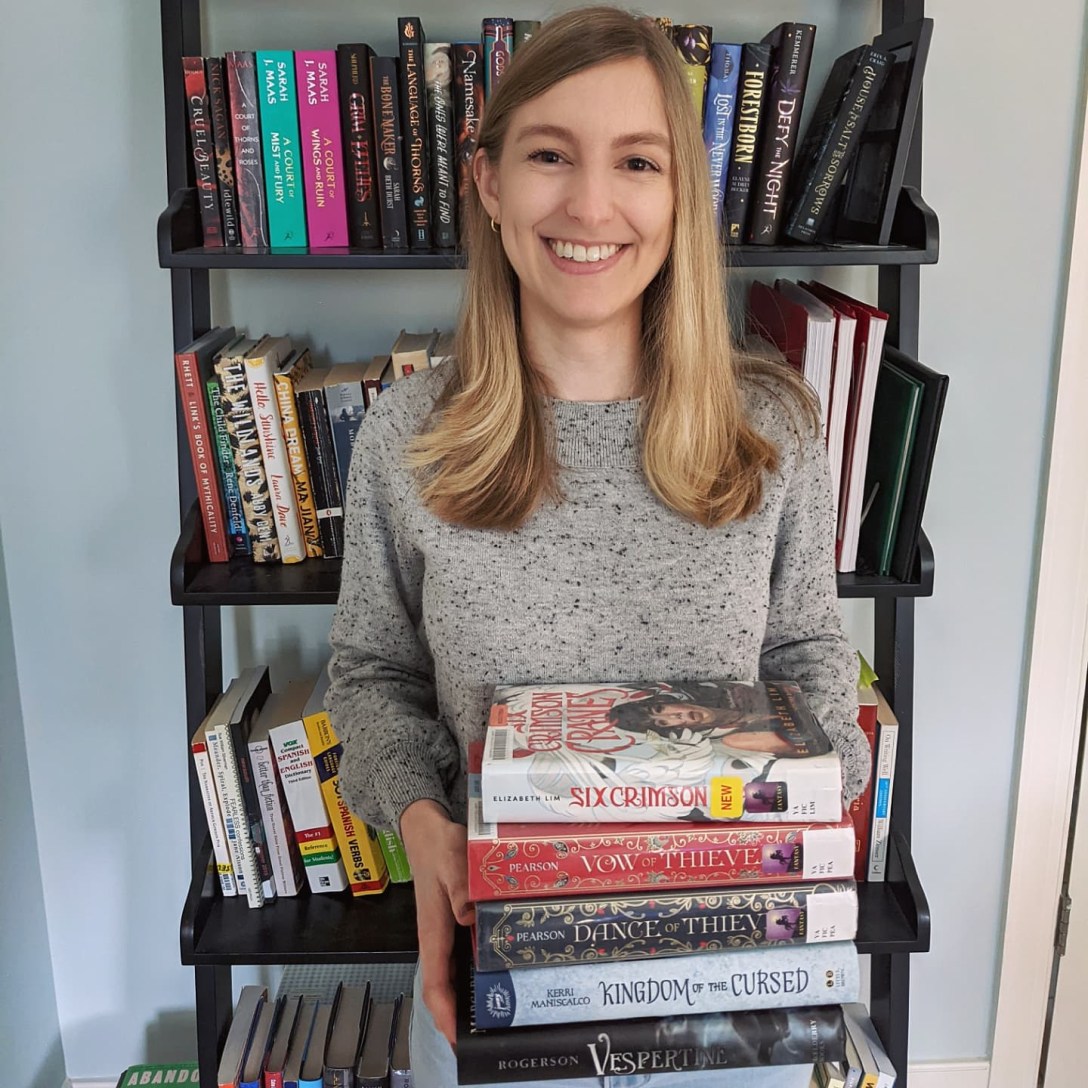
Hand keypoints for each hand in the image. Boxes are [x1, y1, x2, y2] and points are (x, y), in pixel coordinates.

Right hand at [400, 799, 474, 1047]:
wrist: (426, 829)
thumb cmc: (440, 846)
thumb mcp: (453, 859)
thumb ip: (461, 884)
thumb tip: (468, 914)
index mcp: (433, 930)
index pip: (433, 982)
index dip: (444, 1012)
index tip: (456, 1038)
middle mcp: (436, 937)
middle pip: (441, 986)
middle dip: (457, 1016)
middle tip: (484, 1038)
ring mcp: (443, 931)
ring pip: (451, 974)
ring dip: (465, 997)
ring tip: (495, 1017)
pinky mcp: (452, 922)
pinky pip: (459, 957)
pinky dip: (472, 974)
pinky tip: (497, 974)